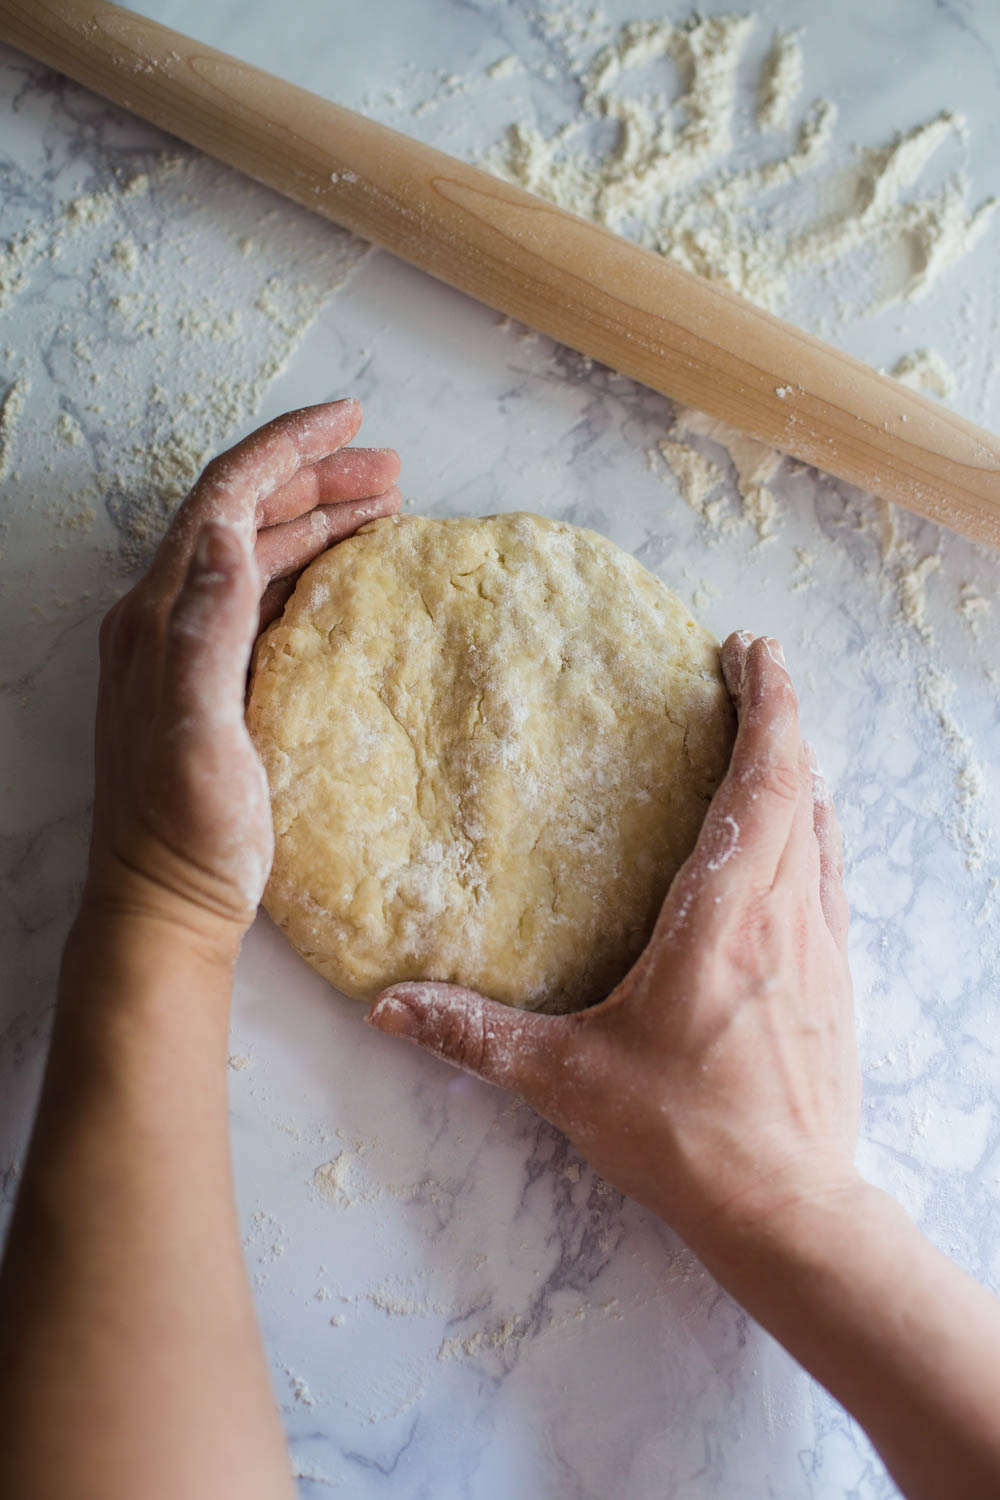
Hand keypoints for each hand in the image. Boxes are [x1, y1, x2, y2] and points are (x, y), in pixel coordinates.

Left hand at [84, 400, 400, 960]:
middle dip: (317, 480)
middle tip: (392, 470)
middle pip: (247, 516)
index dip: (288, 449)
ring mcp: (191, 650)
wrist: (164, 902)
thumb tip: (226, 532)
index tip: (353, 417)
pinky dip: (313, 573)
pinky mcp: (216, 684)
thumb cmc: (185, 830)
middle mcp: (169, 618)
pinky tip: (350, 577)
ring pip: (260, 556)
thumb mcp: (197, 730)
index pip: (226, 498)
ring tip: (387, 508)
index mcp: (160, 614)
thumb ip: (205, 629)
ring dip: (319, 522)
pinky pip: (266, 603)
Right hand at [367, 632, 859, 1262]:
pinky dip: (814, 832)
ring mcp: (820, 950)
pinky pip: (830, 879)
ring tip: (770, 740)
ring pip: (822, 831)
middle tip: (756, 670)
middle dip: (782, 718)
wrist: (788, 1212)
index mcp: (723, 919)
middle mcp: (784, 918)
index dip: (766, 707)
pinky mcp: (834, 984)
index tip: (755, 652)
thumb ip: (477, 1035)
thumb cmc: (686, 1137)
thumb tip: (391, 1006)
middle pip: (800, 788)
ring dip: (799, 774)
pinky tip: (797, 840)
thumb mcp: (568, 1080)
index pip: (760, 784)